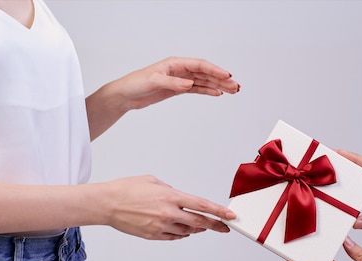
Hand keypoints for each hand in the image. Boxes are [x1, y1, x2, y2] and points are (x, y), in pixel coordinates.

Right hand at [102, 175, 235, 239]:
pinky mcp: (153, 235)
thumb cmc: (126, 189)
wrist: (107, 204)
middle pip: (199, 222)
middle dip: (215, 225)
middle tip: (224, 227)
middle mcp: (168, 213)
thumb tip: (180, 198)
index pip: (201, 205)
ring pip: (187, 231)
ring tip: (199, 225)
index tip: (230, 216)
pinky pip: (173, 237)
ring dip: (195, 228)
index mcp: (170, 197)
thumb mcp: (152, 181)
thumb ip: (170, 190)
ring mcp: (160, 226)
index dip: (218, 211)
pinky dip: (181, 234)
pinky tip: (182, 230)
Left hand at [112, 56, 240, 110]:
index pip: (199, 65)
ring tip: (232, 91)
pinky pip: (196, 89)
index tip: (227, 76)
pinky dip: (207, 91)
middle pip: (205, 73)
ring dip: (217, 86)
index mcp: (174, 63)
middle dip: (221, 79)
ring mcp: (179, 79)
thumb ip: (173, 83)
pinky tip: (217, 94)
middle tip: (236, 87)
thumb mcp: (153, 82)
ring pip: (203, 81)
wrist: (125, 95)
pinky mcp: (177, 89)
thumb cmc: (135, 84)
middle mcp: (179, 69)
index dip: (215, 70)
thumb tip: (190, 84)